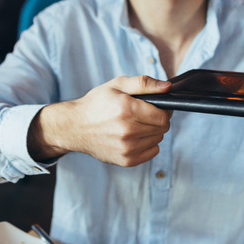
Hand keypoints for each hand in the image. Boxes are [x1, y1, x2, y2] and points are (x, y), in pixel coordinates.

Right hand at [28, 76, 172, 166]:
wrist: (75, 126)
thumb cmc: (97, 103)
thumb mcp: (117, 85)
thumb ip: (144, 83)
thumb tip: (167, 87)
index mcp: (127, 109)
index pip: (163, 116)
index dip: (163, 110)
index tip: (155, 107)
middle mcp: (127, 131)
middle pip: (162, 128)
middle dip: (157, 120)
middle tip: (144, 115)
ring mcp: (127, 148)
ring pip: (158, 140)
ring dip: (152, 132)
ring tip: (136, 125)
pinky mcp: (126, 160)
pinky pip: (152, 152)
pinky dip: (147, 144)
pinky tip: (134, 137)